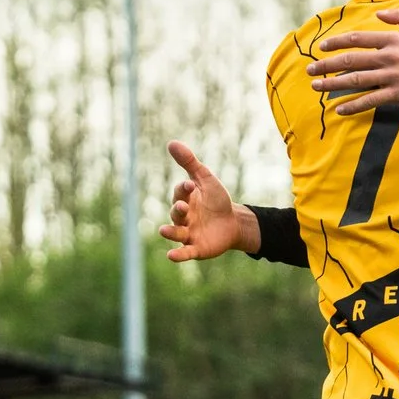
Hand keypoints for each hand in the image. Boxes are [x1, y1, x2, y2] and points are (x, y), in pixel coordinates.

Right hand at [157, 141, 256, 260]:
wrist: (234, 222)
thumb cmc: (217, 200)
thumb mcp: (205, 179)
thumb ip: (189, 162)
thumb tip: (171, 142)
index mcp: (184, 200)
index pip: (179, 193)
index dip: (183, 189)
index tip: (191, 185)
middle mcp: (183, 218)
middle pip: (175, 214)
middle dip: (177, 210)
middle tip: (183, 207)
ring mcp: (189, 234)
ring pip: (175, 233)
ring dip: (170, 232)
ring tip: (163, 230)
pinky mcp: (197, 248)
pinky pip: (185, 252)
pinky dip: (178, 255)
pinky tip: (171, 256)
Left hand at [307, 9, 398, 114]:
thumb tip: (379, 12)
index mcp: (393, 40)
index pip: (357, 39)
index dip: (336, 43)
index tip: (321, 48)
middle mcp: (389, 57)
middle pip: (350, 60)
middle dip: (326, 65)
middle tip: (310, 69)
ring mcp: (392, 76)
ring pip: (355, 80)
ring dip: (332, 84)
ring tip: (316, 87)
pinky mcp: (397, 94)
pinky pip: (370, 100)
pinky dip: (353, 105)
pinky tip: (339, 109)